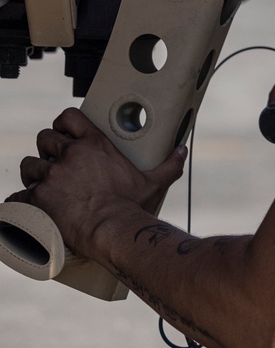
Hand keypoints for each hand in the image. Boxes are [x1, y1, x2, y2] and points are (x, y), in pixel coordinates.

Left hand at [11, 108, 185, 258]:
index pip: (68, 117)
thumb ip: (169, 164)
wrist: (112, 230)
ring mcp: (52, 176)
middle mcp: (70, 155)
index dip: (61, 123)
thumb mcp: (154, 182)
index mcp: (94, 144)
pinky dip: (20, 203)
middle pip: (44, 139)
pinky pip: (18, 197)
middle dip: (45, 151)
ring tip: (40, 186)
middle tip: (52, 164)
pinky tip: (26, 209)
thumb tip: (182, 151)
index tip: (63, 133)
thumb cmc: (132, 206)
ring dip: (32, 175)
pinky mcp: (38, 200)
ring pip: (28, 165)